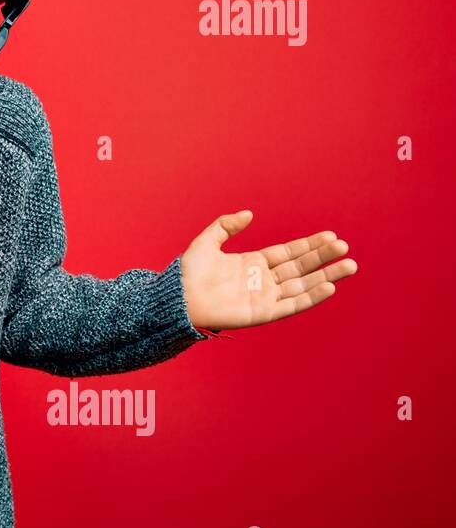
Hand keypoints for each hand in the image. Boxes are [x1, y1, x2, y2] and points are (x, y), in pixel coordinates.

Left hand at [179, 210, 357, 331]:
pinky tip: (329, 286)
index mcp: (252, 263)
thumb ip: (226, 226)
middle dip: (323, 257)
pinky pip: (292, 305)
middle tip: (345, 246)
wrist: (177, 299)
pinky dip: (311, 297)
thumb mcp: (206, 242)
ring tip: (349, 265)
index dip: (309, 245)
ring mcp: (265, 297)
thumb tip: (248, 213)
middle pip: (300, 267)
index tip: (331, 236)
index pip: (288, 253)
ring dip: (326, 276)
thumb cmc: (188, 273)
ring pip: (302, 285)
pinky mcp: (263, 313)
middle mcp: (263, 280)